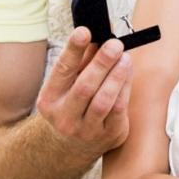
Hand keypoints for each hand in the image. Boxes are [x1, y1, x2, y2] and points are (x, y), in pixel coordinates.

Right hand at [34, 27, 132, 157]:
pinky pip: (119, 110)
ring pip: (104, 101)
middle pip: (85, 87)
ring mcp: (86, 130)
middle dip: (101, 63)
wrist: (69, 147)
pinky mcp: (109, 136)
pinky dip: (124, 88)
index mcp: (50, 99)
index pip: (62, 70)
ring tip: (125, 58)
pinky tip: (127, 73)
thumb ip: (81, 61)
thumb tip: (97, 35)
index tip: (85, 31)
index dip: (73, 50)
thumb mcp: (66, 85)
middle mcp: (65, 117)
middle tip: (115, 44)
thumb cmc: (70, 106)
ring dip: (117, 76)